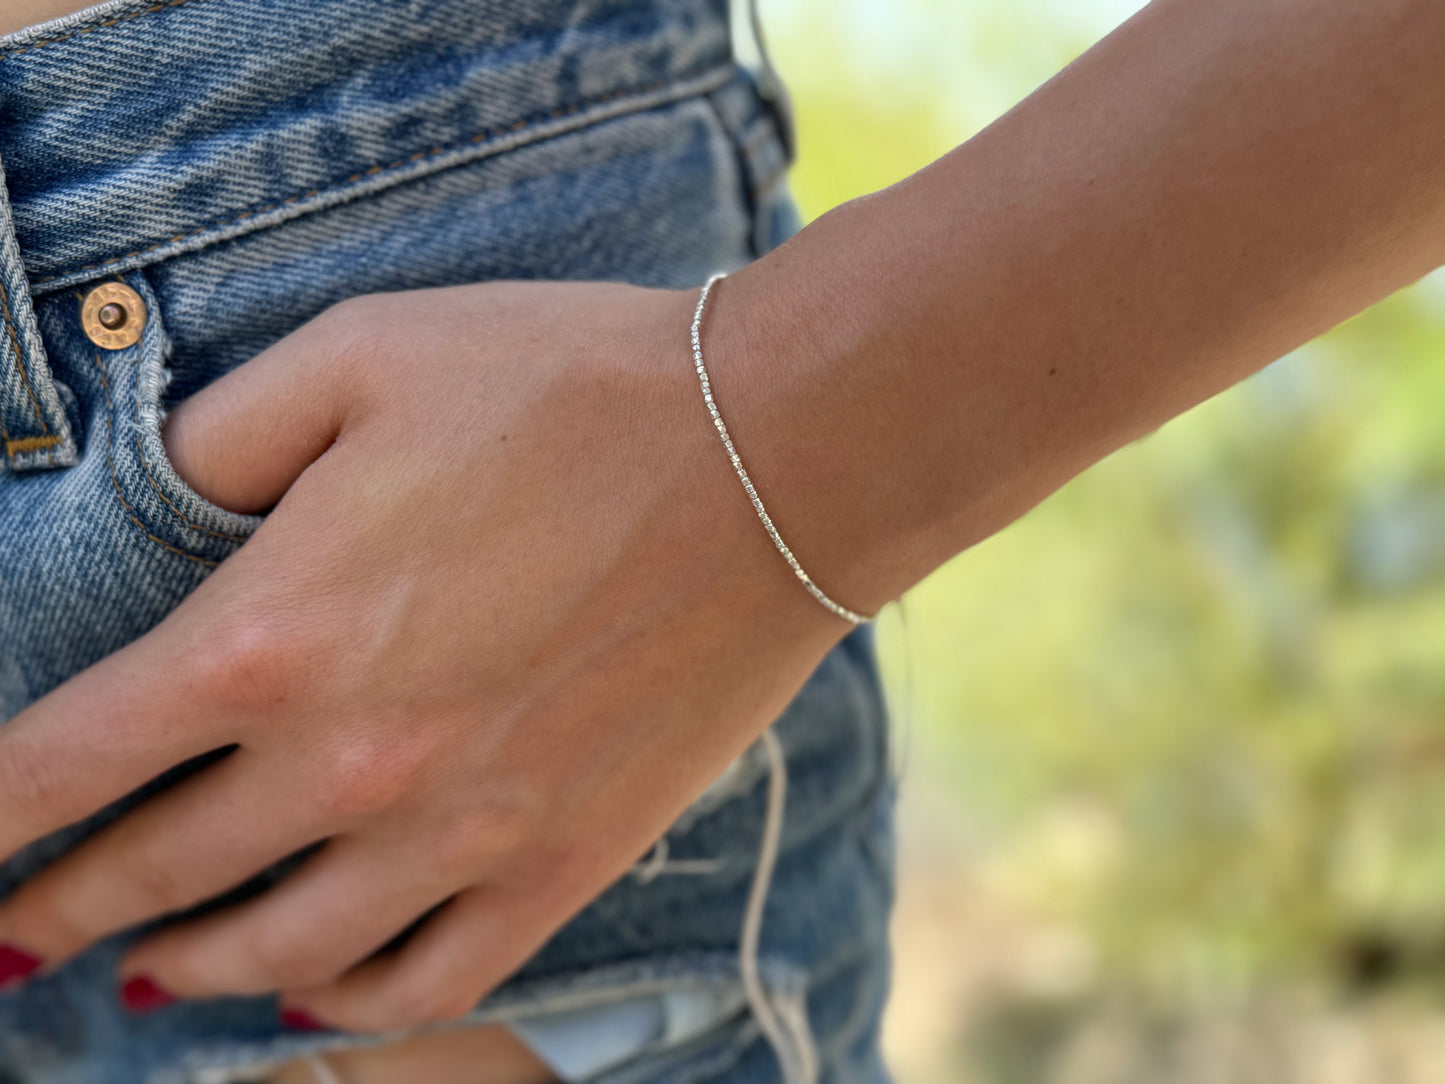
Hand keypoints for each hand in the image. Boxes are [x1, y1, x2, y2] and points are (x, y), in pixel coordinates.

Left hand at [0, 280, 846, 1030]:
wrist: (778, 452)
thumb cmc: (572, 386)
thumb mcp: (364, 355)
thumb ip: (222, 435)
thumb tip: (154, 511)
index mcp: (275, 633)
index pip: (67, 761)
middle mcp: (351, 763)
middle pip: (156, 877)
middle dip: (64, 908)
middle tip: (20, 930)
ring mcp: (465, 830)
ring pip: (278, 954)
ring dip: (184, 970)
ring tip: (141, 975)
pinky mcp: (565, 858)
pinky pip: (430, 978)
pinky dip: (346, 1007)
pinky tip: (310, 999)